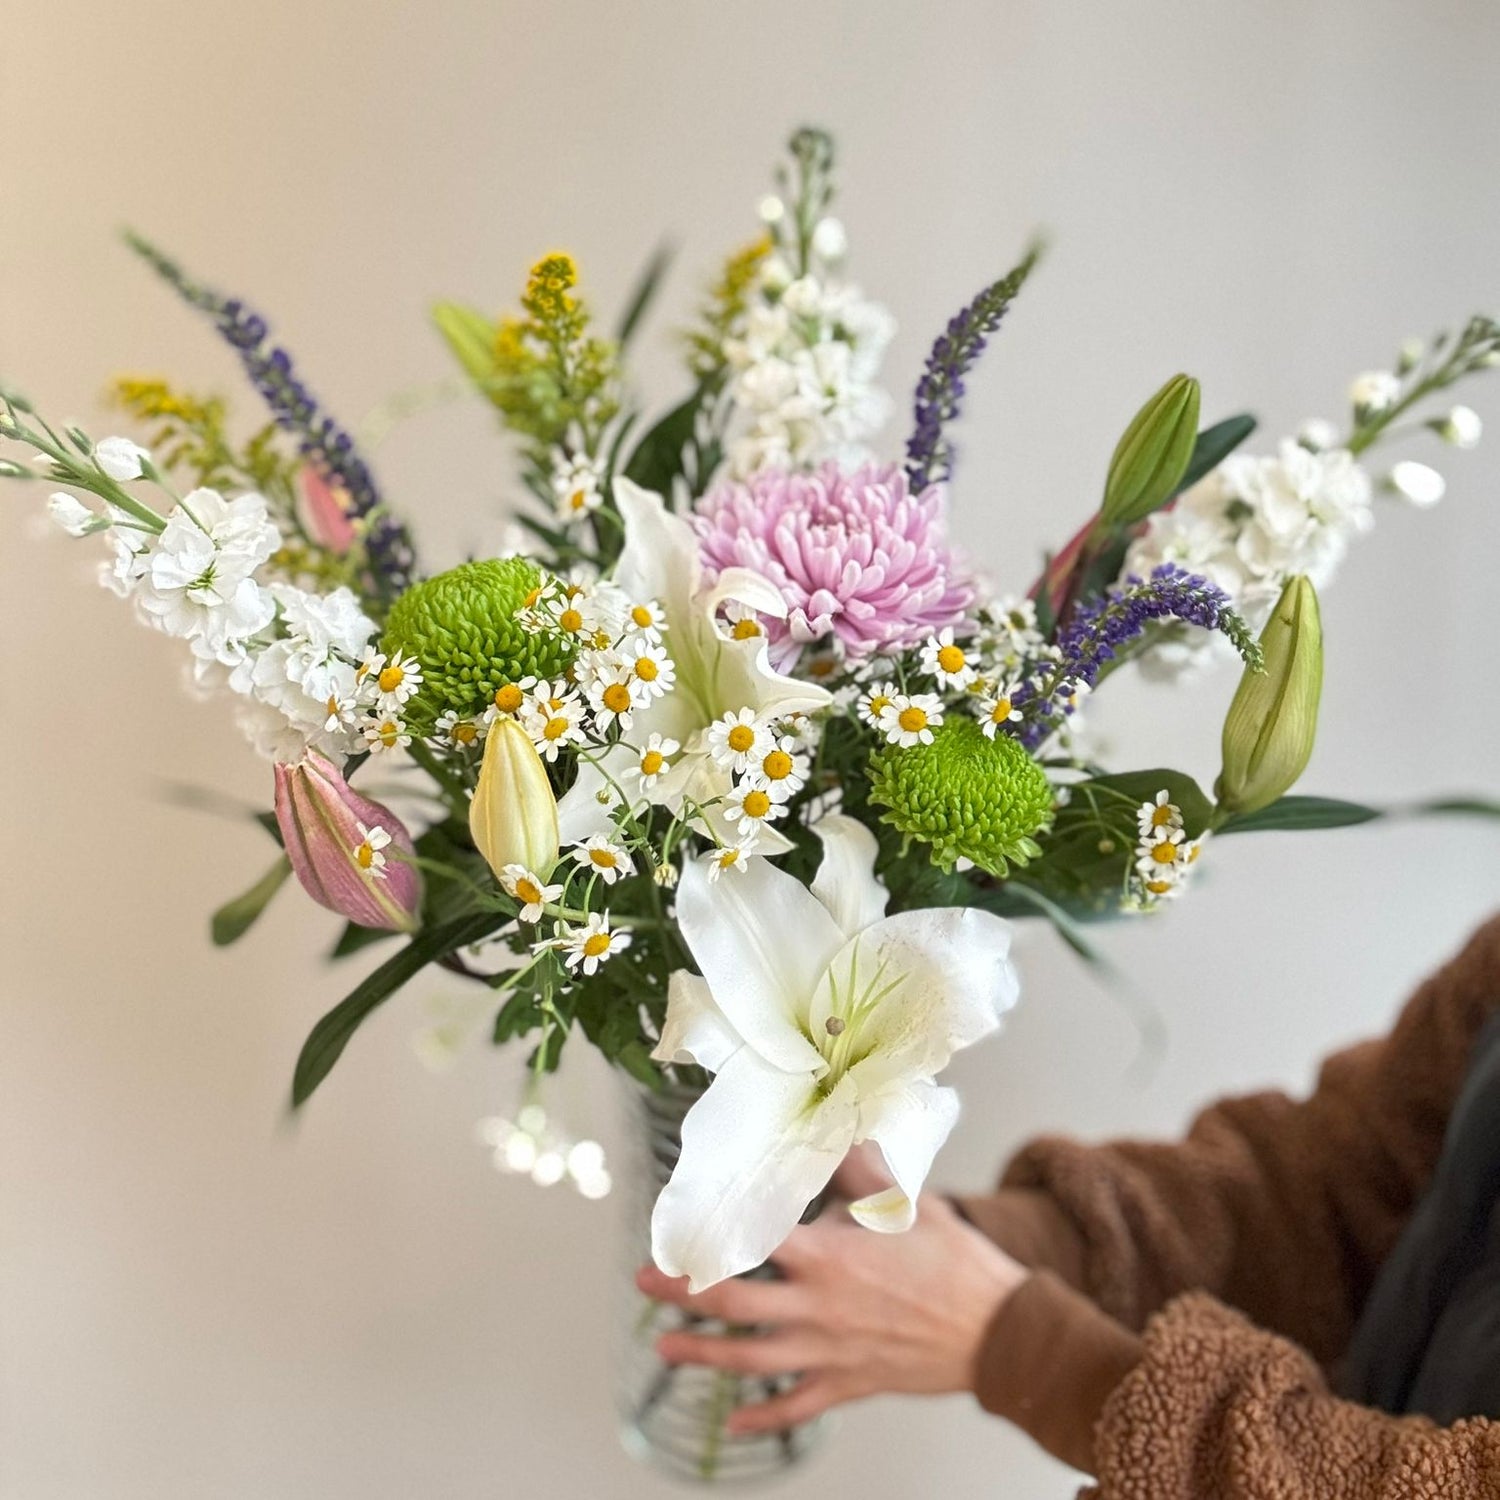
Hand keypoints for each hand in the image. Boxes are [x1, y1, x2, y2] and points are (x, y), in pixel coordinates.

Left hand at [634, 1151, 1028, 1433]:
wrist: (998, 1329)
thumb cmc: (952, 1261)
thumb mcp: (903, 1201)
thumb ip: (856, 1165)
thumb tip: (830, 1122)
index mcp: (829, 1256)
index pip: (751, 1243)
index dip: (709, 1234)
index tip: (676, 1227)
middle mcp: (820, 1307)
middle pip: (734, 1303)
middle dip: (683, 1293)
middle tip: (646, 1281)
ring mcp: (831, 1351)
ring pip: (751, 1360)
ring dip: (702, 1355)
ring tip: (666, 1347)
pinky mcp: (849, 1384)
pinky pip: (796, 1406)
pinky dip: (762, 1417)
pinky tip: (734, 1421)